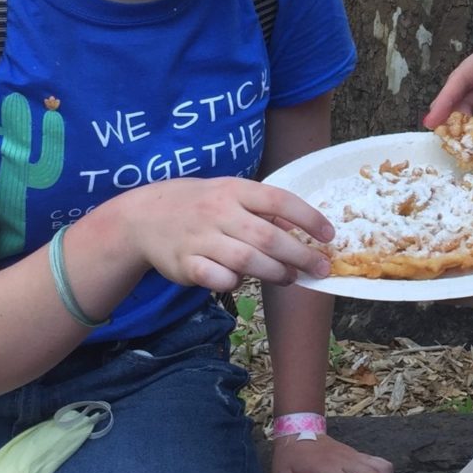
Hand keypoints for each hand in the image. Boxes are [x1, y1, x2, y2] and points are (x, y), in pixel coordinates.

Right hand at [118, 177, 334, 294]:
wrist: (143, 216)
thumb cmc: (200, 205)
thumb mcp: (230, 194)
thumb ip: (262, 210)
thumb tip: (302, 231)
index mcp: (234, 189)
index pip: (279, 200)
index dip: (308, 218)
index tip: (329, 236)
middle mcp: (218, 212)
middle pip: (268, 238)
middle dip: (300, 256)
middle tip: (319, 268)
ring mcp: (200, 238)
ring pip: (247, 261)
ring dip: (275, 272)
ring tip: (289, 277)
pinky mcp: (186, 264)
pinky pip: (218, 279)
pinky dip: (235, 283)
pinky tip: (242, 280)